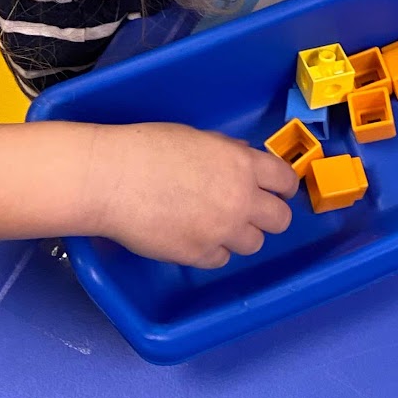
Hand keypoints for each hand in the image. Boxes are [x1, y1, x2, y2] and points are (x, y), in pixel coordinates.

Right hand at [83, 122, 298, 267]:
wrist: (112, 179)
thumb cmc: (146, 149)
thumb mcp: (197, 138)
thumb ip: (227, 152)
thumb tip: (242, 158)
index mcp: (243, 164)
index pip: (286, 180)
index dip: (283, 188)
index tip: (278, 193)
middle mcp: (241, 199)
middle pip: (280, 220)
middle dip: (269, 217)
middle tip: (251, 215)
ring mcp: (223, 230)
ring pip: (254, 244)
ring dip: (239, 236)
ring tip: (215, 225)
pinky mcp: (199, 254)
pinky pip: (220, 259)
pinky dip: (211, 251)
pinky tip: (192, 236)